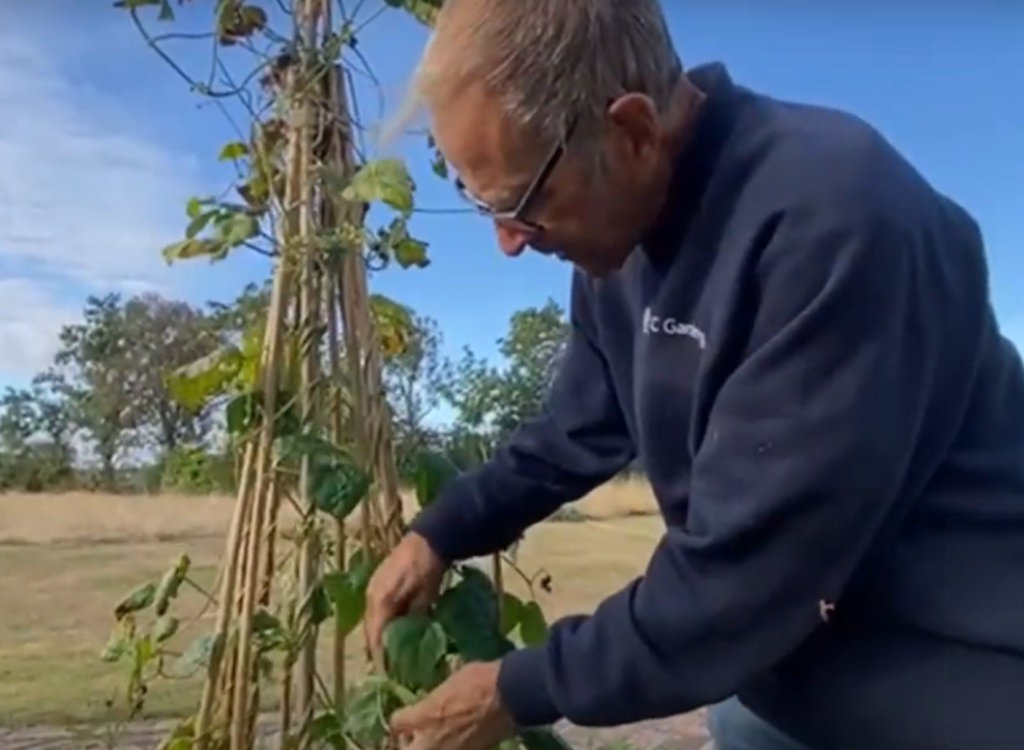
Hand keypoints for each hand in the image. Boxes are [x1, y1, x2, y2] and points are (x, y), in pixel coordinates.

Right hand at [364, 531, 446, 667]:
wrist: (428, 539)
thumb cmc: (428, 570)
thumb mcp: (425, 599)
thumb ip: (412, 620)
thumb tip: (405, 641)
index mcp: (380, 603)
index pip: (375, 638)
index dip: (381, 658)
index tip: (388, 674)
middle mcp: (370, 597)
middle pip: (370, 631)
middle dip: (377, 650)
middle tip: (389, 667)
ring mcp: (372, 588)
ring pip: (371, 620)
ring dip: (379, 636)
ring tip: (390, 652)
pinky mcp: (377, 583)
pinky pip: (375, 609)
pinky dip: (381, 622)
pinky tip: (392, 629)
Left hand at [390, 661, 514, 749]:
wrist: (509, 696)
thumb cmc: (479, 679)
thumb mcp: (455, 678)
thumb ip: (443, 691)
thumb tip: (444, 686)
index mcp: (423, 715)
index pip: (397, 722)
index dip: (401, 718)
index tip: (406, 714)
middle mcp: (430, 739)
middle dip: (408, 743)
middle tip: (415, 736)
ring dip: (432, 746)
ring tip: (439, 739)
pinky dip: (454, 747)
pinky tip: (458, 741)